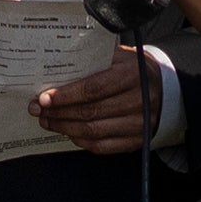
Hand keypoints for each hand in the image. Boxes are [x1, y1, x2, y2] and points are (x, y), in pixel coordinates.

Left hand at [35, 54, 162, 156]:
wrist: (163, 89)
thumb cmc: (132, 69)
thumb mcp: (118, 56)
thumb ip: (92, 59)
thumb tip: (55, 65)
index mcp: (132, 75)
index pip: (94, 89)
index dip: (67, 95)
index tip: (44, 98)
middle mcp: (139, 101)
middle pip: (90, 112)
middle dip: (59, 112)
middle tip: (38, 109)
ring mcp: (139, 124)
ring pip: (93, 131)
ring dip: (65, 127)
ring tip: (47, 120)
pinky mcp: (136, 140)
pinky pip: (102, 145)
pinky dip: (80, 140)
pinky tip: (67, 131)